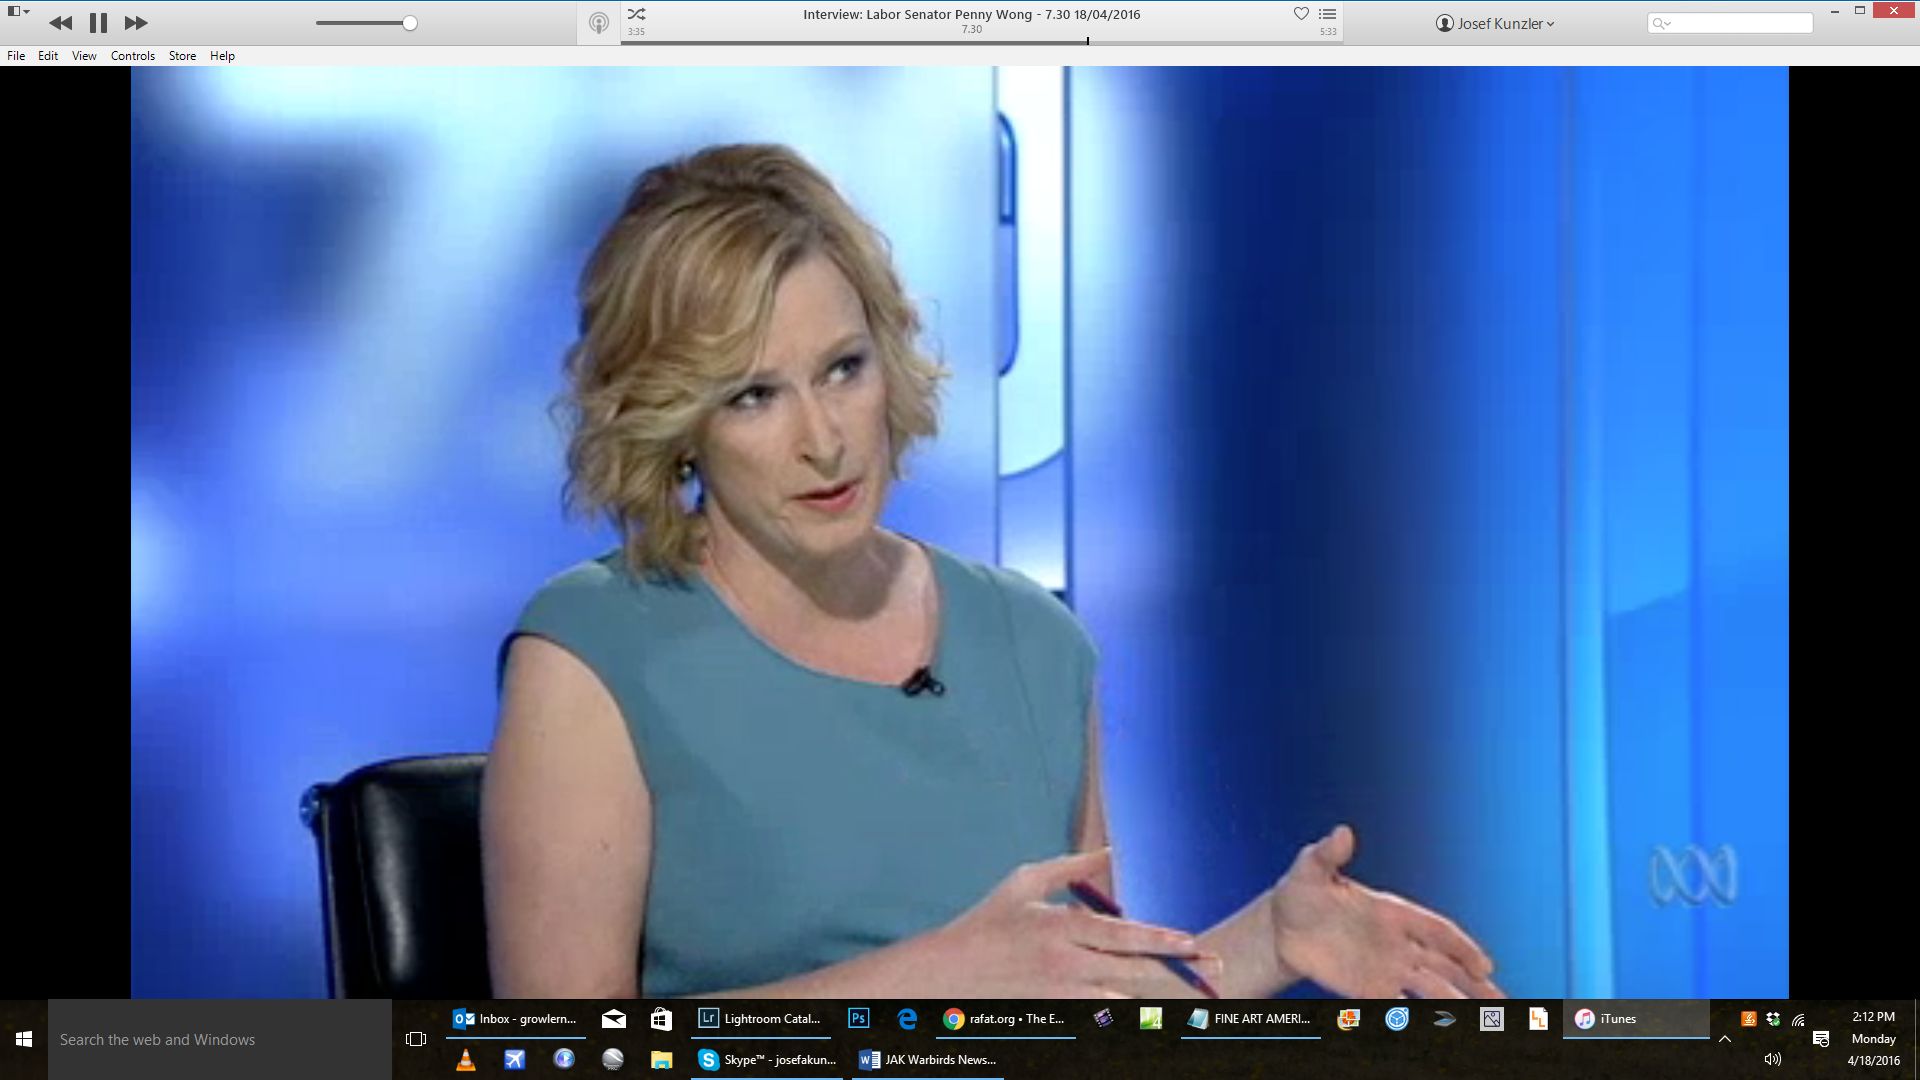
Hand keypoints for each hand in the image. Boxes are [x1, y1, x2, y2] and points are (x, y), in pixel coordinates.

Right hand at [929, 848, 1224, 997]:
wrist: (949, 973)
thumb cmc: (987, 921)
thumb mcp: (1024, 881)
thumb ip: (1071, 867)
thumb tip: (1110, 851)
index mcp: (1059, 926)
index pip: (1121, 935)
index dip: (1159, 939)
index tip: (1191, 940)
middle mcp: (1065, 963)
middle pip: (1133, 969)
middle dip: (1174, 968)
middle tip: (1213, 967)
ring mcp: (1060, 992)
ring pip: (1122, 997)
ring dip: (1154, 990)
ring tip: (1192, 988)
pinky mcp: (1055, 1010)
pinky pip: (1100, 1013)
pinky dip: (1123, 1006)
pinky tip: (1145, 1003)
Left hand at [1267, 825, 1502, 997]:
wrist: (1280, 925)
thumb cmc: (1300, 891)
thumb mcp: (1310, 869)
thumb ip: (1328, 854)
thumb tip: (1342, 833)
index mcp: (1392, 912)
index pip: (1436, 930)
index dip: (1462, 947)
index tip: (1485, 965)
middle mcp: (1396, 943)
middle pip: (1444, 965)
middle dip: (1473, 982)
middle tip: (1501, 1002)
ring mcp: (1385, 968)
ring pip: (1430, 987)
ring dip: (1456, 1002)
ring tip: (1485, 1018)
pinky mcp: (1366, 989)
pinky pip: (1396, 1005)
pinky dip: (1415, 1017)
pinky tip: (1436, 1027)